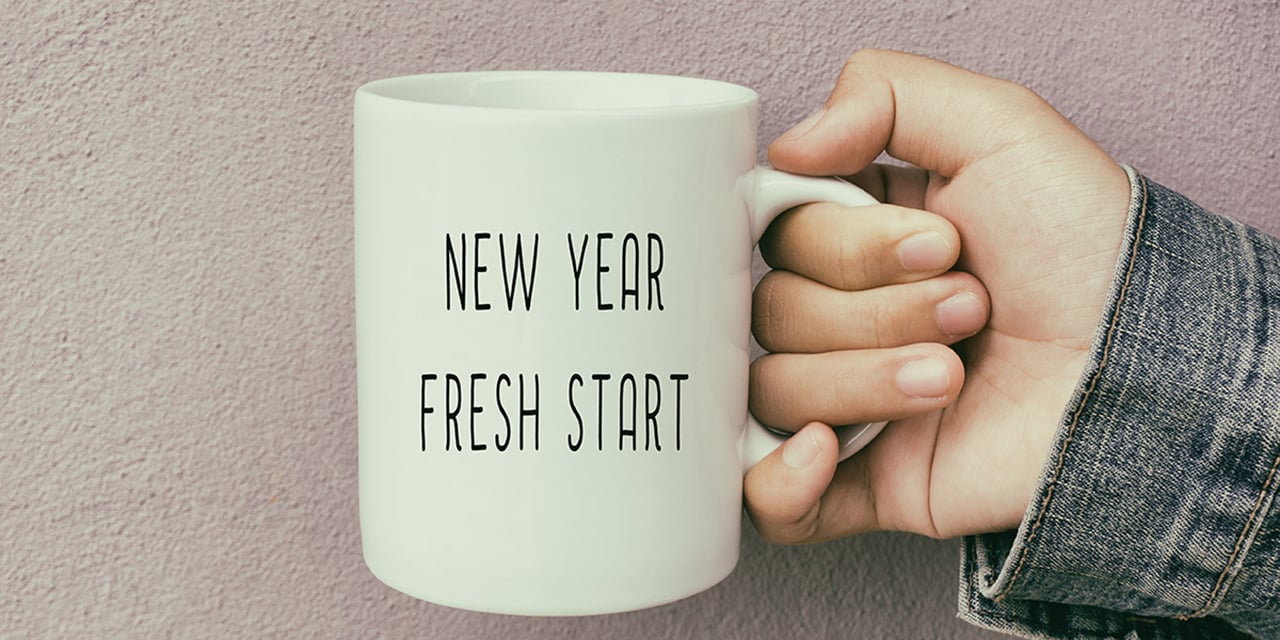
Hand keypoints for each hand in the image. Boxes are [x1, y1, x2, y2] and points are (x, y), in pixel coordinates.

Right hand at [745, 50, 1130, 540]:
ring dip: (862, 380)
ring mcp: (849, 401)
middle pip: (774, 312)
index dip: (845, 245)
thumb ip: (885, 94)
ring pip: (774, 390)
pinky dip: (777, 480)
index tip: (939, 244)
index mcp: (863, 239)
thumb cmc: (1090, 254)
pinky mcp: (865, 482)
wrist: (1145, 374)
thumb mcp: (1003, 130)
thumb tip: (785, 146)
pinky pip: (767, 499)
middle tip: (973, 310)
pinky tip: (825, 449)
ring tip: (952, 376)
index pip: (781, 236)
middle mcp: (847, 316)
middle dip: (876, 312)